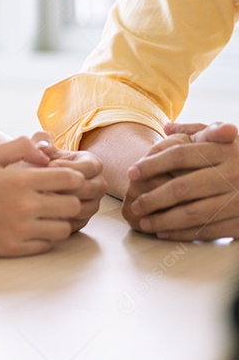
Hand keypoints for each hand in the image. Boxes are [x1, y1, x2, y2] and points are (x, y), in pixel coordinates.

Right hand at [0, 137, 83, 256]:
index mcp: (20, 180)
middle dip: (69, 199)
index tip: (62, 179)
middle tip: (58, 198)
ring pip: (64, 229)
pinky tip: (32, 228)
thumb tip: (47, 155)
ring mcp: (20, 230)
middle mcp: (24, 206)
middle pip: (72, 205)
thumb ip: (20, 146)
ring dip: (58, 221)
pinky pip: (46, 246)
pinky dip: (44, 238)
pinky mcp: (14, 248)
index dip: (72, 178)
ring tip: (46, 215)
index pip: (69, 179)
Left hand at [31, 132, 106, 231]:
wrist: (37, 182)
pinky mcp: (83, 220)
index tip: (49, 164)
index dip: (69, 166)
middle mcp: (98, 185)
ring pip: (84, 208)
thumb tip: (43, 146)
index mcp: (93, 164)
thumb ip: (41, 143)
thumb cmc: (41, 162)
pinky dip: (61, 219)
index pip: (88, 167)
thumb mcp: (42, 149)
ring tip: (41, 197)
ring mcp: (93, 204)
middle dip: (66, 186)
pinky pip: (76, 223)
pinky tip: (43, 212)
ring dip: (63, 204)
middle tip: (44, 184)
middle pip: (89, 189)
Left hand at [126, 121, 238, 239]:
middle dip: (153, 197)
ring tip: (143, 220)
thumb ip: (198, 132)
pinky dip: (183, 233)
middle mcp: (233, 174)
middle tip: (134, 203)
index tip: (131, 172)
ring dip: (163, 219)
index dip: (152, 164)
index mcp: (225, 151)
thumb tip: (167, 126)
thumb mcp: (227, 138)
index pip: (179, 155)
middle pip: (182, 187)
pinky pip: (208, 230)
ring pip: (193, 213)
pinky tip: (164, 232)